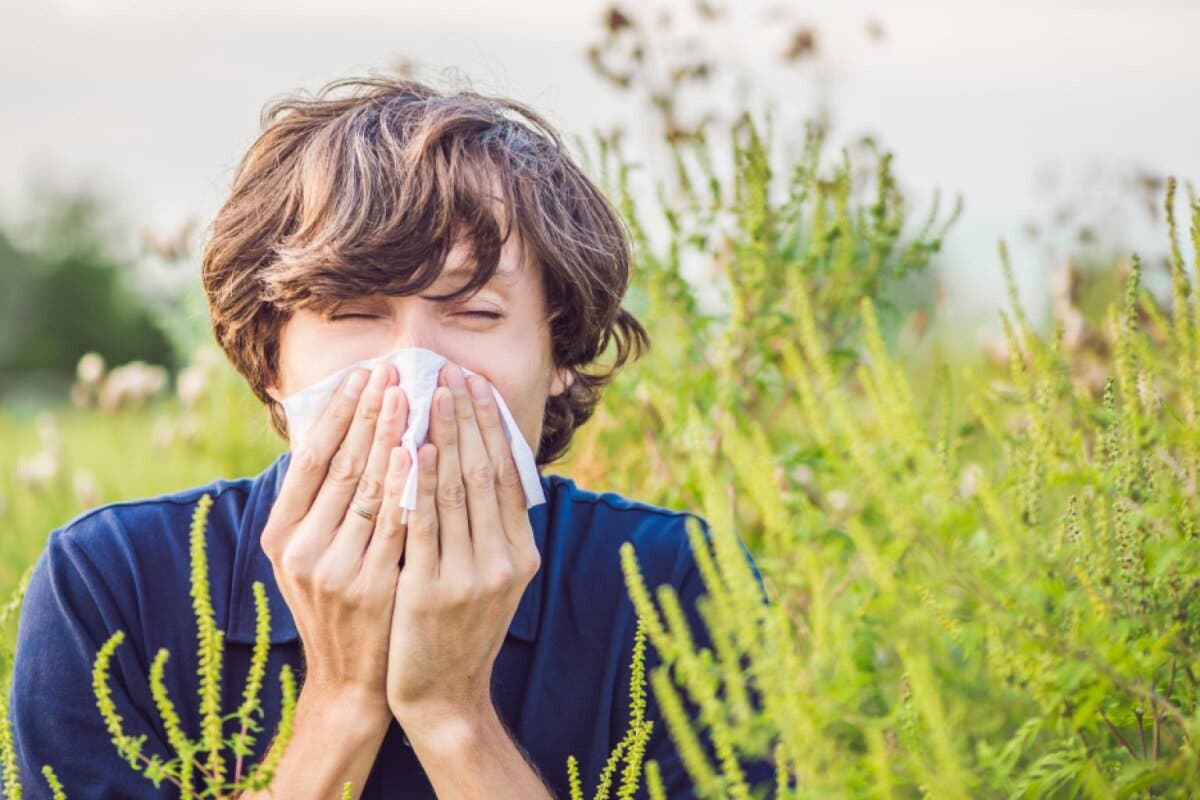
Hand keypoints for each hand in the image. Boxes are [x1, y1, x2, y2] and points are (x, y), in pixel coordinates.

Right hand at [260, 361, 411, 724]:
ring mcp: (334, 570)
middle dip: (367, 414)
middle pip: (339, 466)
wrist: (351, 680)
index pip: (309, 459)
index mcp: (280, 536)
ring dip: (389, 437)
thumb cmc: (337, 606)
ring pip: (366, 489)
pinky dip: (405, 486)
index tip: (360, 375)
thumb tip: (337, 432)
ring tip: (408, 394)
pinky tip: (418, 451)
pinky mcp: (370, 587)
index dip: (336, 414)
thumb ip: (318, 504)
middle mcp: (300, 550)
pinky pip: (393, 525)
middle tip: (391, 370)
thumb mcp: (309, 556)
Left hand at [386, 362, 541, 731]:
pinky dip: (419, 483)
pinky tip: (411, 448)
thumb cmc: (460, 629)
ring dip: (443, 437)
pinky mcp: (430, 590)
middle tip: (452, 373)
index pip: (508, 475)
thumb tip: (485, 464)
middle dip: (468, 418)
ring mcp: (470, 577)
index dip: (492, 427)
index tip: (476, 385)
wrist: (443, 695)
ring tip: (429, 394)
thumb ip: (492, 529)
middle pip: (485, 473)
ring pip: (456, 491)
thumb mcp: (493, 579)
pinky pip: (423, 524)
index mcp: (521, 554)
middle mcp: (504, 561)